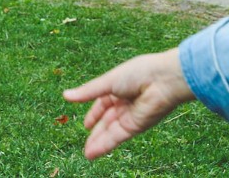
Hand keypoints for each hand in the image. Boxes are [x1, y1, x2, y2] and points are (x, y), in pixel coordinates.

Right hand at [63, 48, 194, 159]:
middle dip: (96, 133)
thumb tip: (66, 96)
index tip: (85, 124)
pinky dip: (105, 145)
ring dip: (99, 143)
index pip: (103, 104)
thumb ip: (88, 92)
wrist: (163, 80)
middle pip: (107, 121)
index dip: (94, 114)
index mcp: (118, 89)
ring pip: (110, 132)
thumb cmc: (138, 73)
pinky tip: (94, 152)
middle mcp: (124, 104)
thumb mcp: (108, 81)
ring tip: (87, 154)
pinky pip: (117, 137)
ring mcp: (130, 116)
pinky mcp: (136, 126)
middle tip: (86, 146)